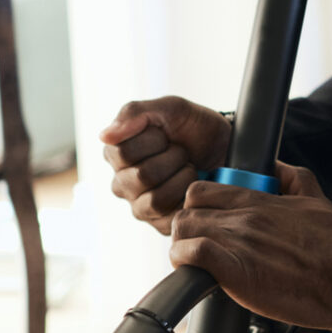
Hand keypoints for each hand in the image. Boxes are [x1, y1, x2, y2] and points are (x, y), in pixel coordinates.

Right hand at [99, 96, 231, 233]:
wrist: (226, 148)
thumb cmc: (195, 128)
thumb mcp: (171, 108)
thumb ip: (135, 113)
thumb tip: (104, 136)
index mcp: (116, 154)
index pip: (123, 152)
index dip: (153, 140)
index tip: (167, 135)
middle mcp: (122, 183)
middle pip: (140, 177)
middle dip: (172, 158)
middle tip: (183, 151)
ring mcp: (140, 206)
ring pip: (155, 200)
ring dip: (182, 177)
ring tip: (189, 167)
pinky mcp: (161, 224)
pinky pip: (171, 218)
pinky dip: (189, 197)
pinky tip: (193, 184)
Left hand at [169, 163, 331, 330]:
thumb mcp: (317, 200)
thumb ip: (293, 178)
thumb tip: (276, 167)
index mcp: (259, 200)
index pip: (202, 189)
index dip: (196, 207)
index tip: (203, 222)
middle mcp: (244, 216)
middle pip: (186, 211)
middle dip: (187, 229)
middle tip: (198, 246)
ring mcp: (238, 241)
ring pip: (183, 231)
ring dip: (183, 247)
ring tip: (197, 262)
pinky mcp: (235, 270)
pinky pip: (191, 254)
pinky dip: (186, 262)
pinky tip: (198, 273)